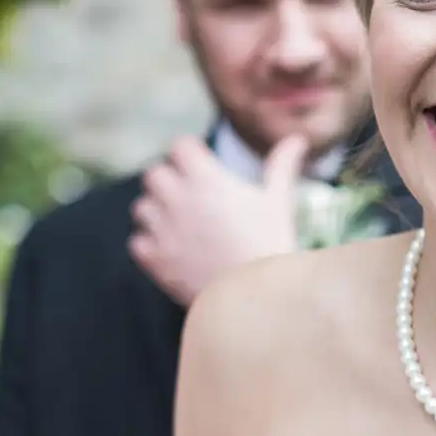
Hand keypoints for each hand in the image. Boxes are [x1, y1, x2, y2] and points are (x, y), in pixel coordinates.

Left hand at [129, 133, 307, 304]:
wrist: (257, 296)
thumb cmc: (271, 243)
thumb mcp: (278, 201)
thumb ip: (281, 165)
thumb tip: (297, 139)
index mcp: (206, 178)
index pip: (180, 146)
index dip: (191, 154)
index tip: (204, 167)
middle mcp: (178, 199)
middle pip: (154, 173)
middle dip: (170, 181)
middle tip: (191, 197)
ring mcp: (162, 230)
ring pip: (142, 207)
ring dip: (157, 212)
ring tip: (182, 226)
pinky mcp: (155, 259)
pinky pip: (137, 242)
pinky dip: (151, 245)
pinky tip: (174, 252)